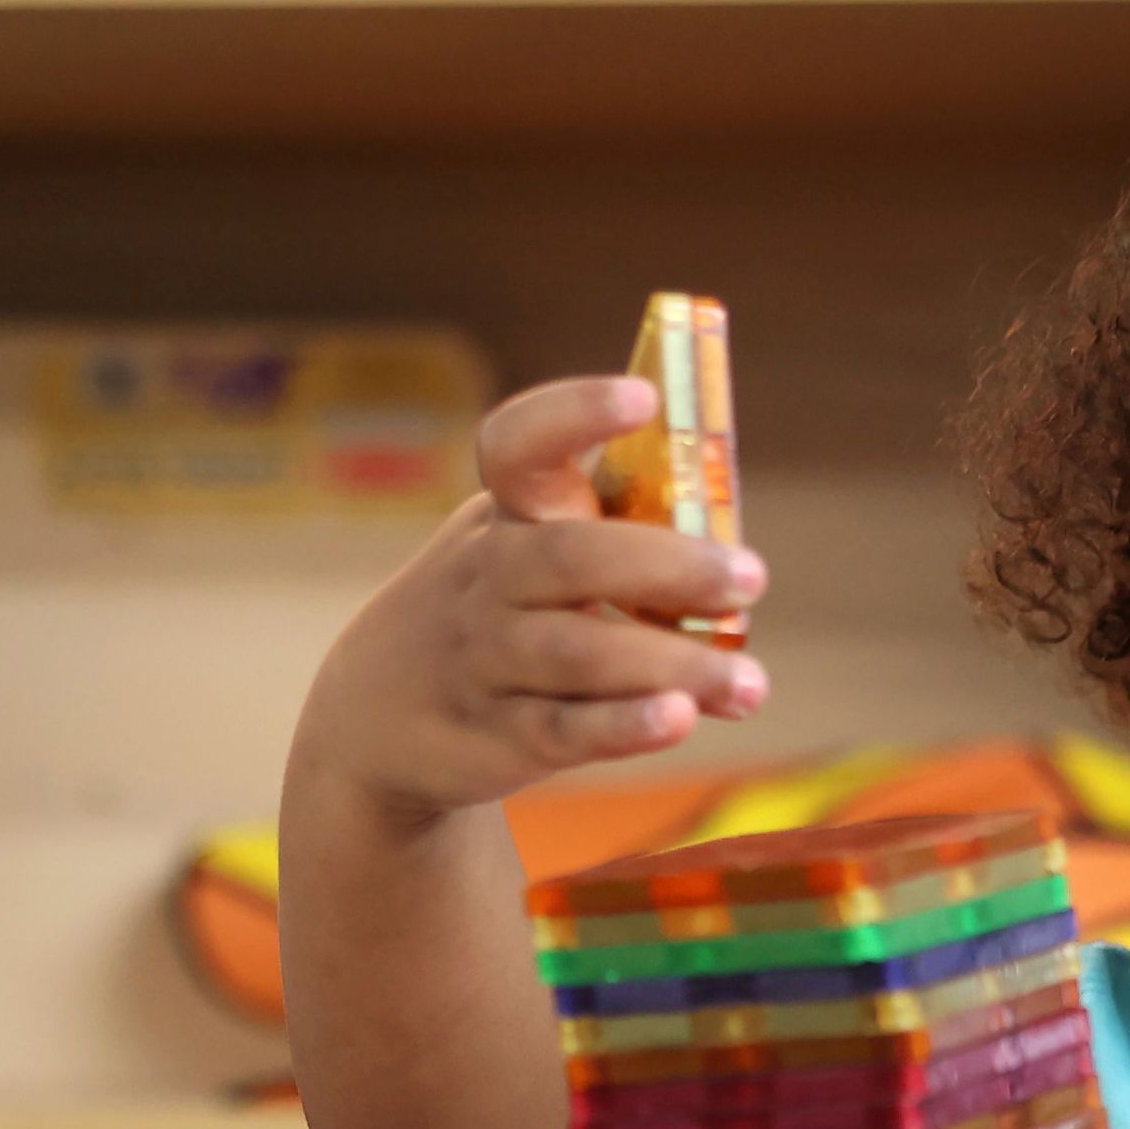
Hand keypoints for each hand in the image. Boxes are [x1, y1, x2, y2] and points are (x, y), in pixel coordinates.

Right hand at [287, 376, 766, 828]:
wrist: (379, 717)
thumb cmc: (497, 614)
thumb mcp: (524, 555)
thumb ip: (614, 544)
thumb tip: (735, 562)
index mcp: (507, 514)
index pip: (520, 445)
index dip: (576, 412)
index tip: (644, 395)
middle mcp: (489, 576)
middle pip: (572, 557)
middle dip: (667, 564)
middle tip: (751, 578)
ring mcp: (485, 656)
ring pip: (578, 651)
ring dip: (672, 664)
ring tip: (750, 684)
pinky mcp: (494, 733)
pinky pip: (562, 727)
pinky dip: (623, 725)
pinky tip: (680, 719)